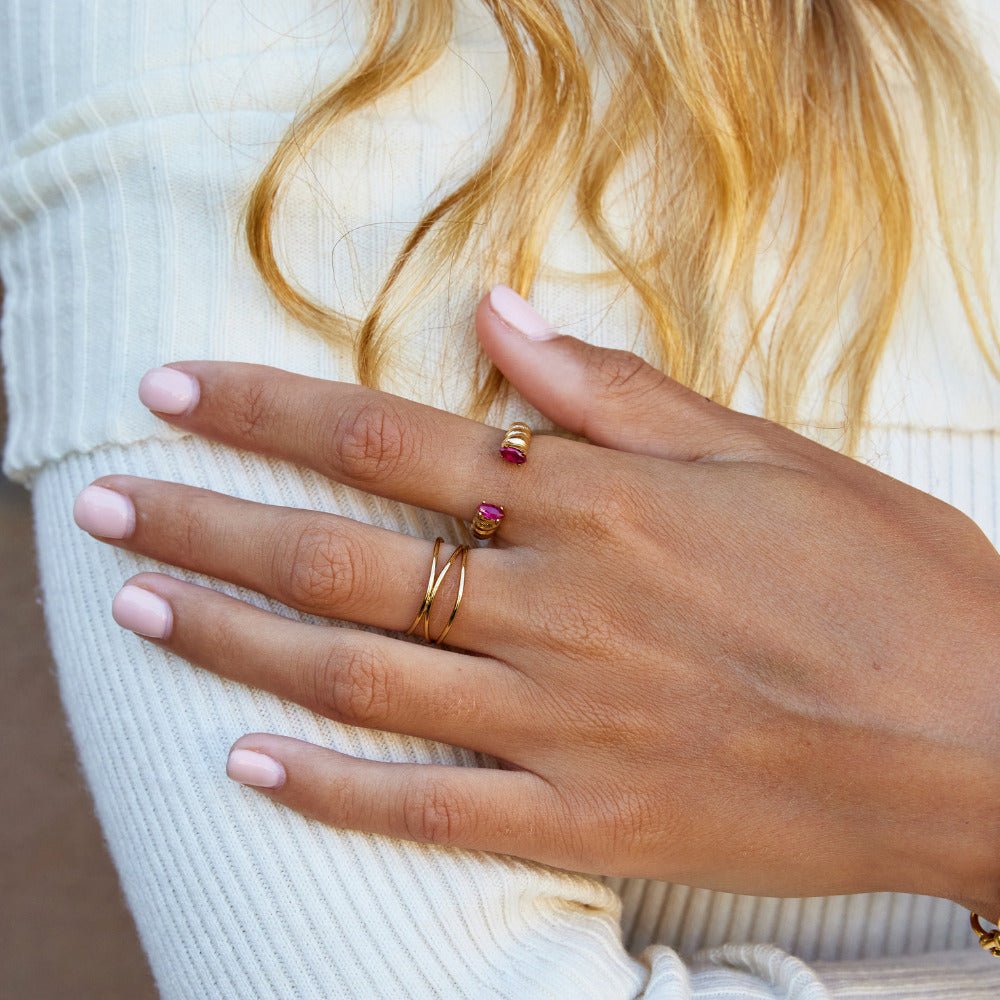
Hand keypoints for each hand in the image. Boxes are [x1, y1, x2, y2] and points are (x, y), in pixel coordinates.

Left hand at [72, 286, 999, 915]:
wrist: (982, 736)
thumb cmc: (891, 581)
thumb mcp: (766, 453)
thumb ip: (618, 391)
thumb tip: (501, 317)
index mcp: (603, 503)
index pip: (388, 437)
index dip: (266, 409)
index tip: (172, 388)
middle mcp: (560, 605)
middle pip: (339, 555)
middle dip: (205, 517)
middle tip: (100, 502)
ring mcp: (565, 721)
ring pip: (355, 679)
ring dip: (232, 639)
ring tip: (140, 600)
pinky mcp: (588, 817)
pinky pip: (428, 808)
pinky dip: (329, 792)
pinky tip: (246, 768)